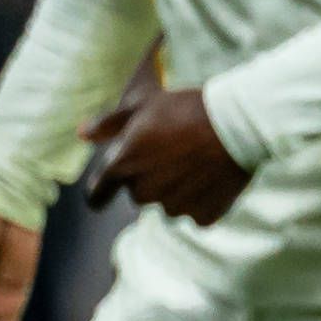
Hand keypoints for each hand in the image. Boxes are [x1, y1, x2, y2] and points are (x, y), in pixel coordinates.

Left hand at [81, 86, 249, 224]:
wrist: (238, 124)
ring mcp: (174, 207)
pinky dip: (204, 200)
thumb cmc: (185, 109)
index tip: (104, 193)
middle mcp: (143, 193)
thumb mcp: (142, 105)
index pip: (97, 196)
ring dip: (178, 191)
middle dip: (150, 180)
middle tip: (174, 155)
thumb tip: (82, 134)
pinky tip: (216, 178)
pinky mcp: (203, 216)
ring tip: (198, 164)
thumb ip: (108, 124)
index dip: (101, 193)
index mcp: (122, 167)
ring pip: (169, 204)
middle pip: (138, 194)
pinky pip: (198, 213)